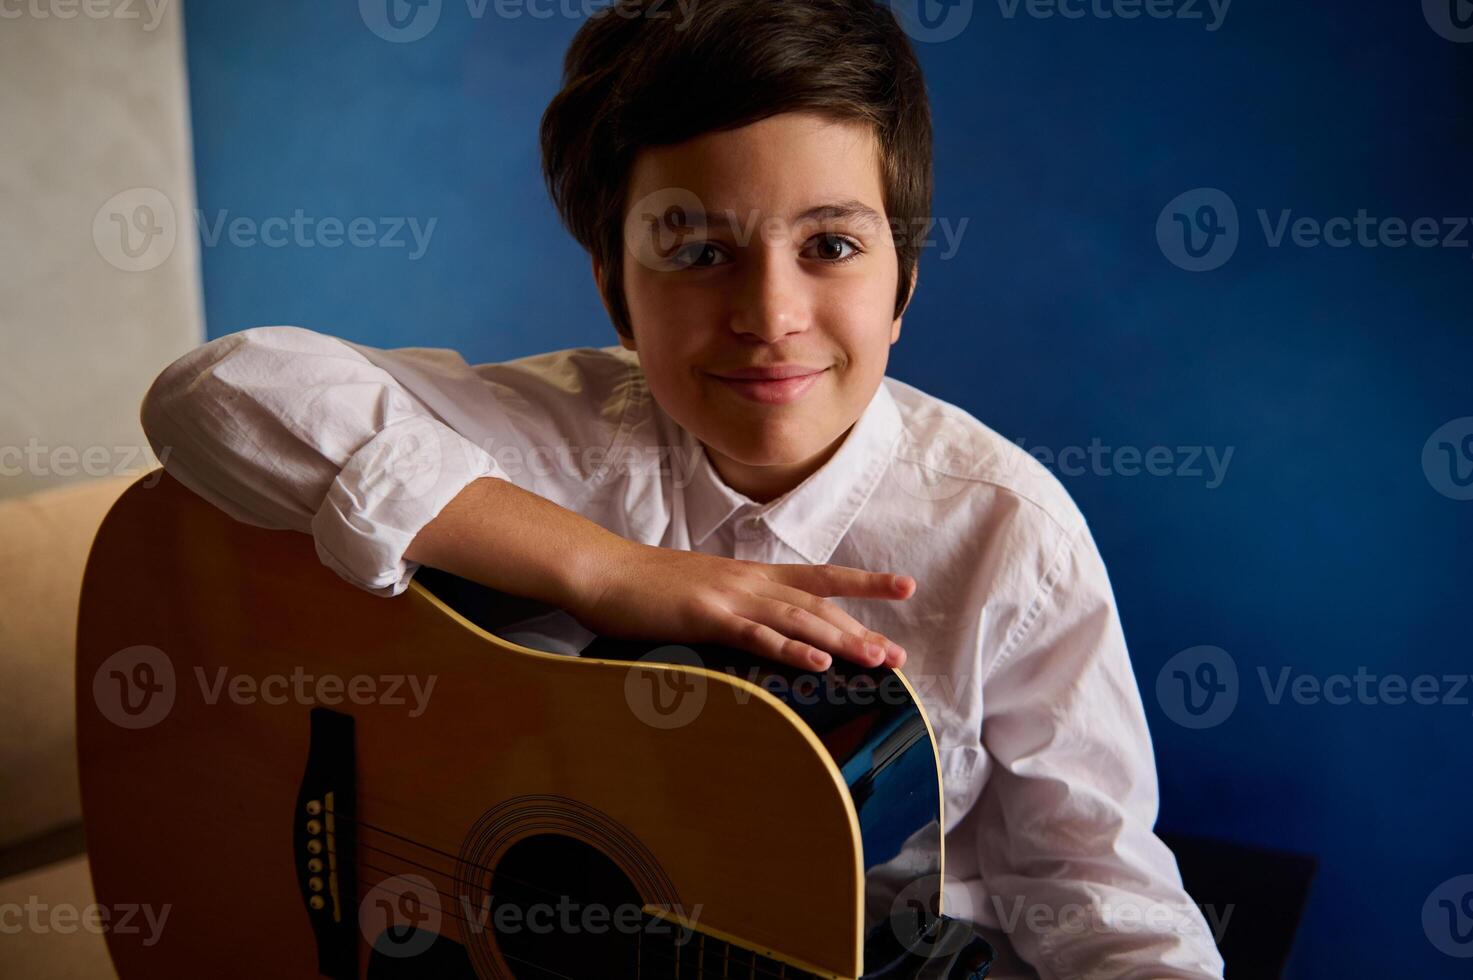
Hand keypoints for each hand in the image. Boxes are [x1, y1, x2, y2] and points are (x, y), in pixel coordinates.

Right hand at [568, 539, 914, 670]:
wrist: (602, 572)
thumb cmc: (644, 589)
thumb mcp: (700, 593)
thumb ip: (733, 609)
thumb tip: (757, 628)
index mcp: (750, 575)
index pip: (819, 577)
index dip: (863, 582)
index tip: (904, 586)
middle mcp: (749, 581)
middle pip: (818, 604)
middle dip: (862, 629)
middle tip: (898, 656)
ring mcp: (730, 596)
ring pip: (798, 619)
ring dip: (841, 641)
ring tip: (877, 659)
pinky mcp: (707, 616)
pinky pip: (757, 635)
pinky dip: (790, 649)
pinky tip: (818, 662)